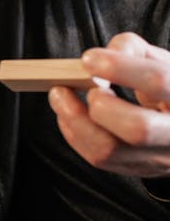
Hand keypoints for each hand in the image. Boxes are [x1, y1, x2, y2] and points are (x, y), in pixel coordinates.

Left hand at [49, 32, 169, 175]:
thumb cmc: (169, 89)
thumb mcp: (163, 63)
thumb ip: (134, 51)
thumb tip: (105, 54)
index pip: (158, 81)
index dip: (120, 68)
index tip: (90, 59)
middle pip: (137, 128)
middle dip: (101, 106)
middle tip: (85, 88)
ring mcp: (158, 158)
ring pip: (109, 150)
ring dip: (75, 121)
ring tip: (61, 96)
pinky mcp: (136, 169)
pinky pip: (97, 158)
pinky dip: (74, 133)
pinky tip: (68, 114)